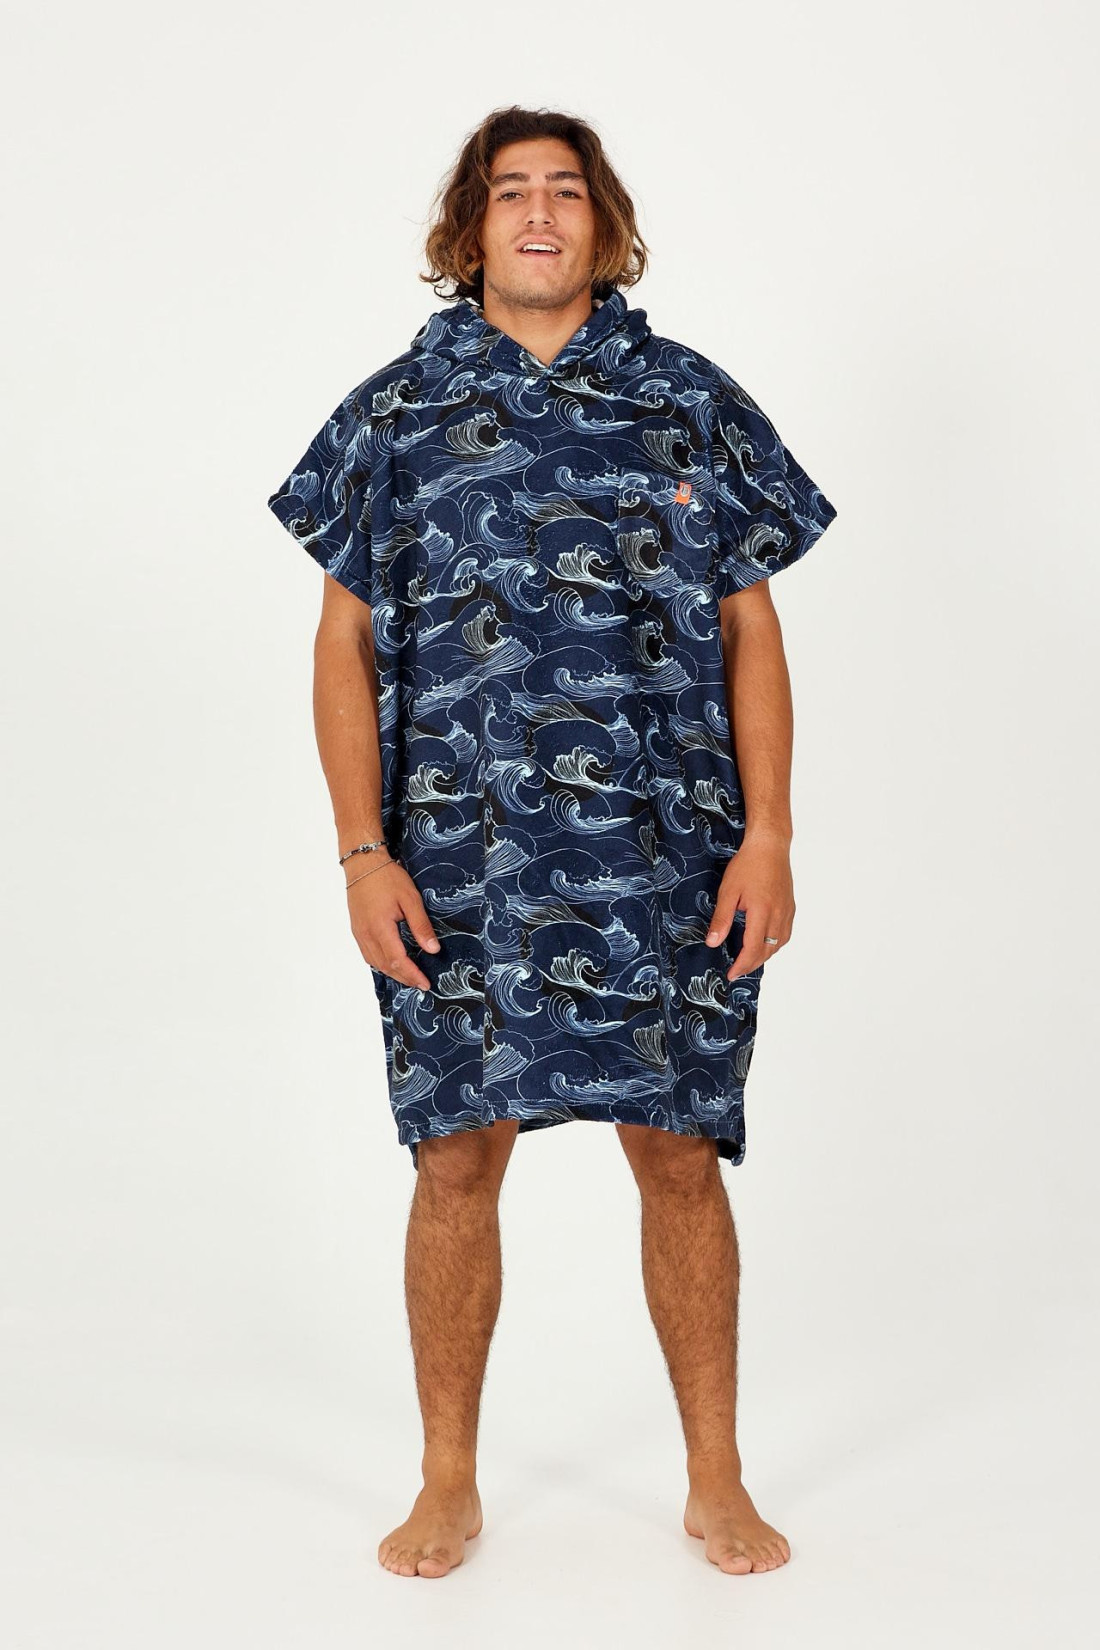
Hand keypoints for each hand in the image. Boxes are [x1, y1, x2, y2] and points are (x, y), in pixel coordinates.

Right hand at [346, 857, 440, 991]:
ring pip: (375, 962)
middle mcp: (366, 934)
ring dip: (392, 973)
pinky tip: (391, 963)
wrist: (362, 864)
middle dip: (404, 978)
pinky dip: (381, 964)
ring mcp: (359, 933)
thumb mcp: (410, 899)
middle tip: (420, 984)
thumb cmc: (386, 877)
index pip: (397, 961)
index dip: (412, 975)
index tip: (425, 983)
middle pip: (385, 966)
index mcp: (380, 928)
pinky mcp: (357, 930)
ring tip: (409, 977)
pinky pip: (368, 954)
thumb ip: (421, 925)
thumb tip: (433, 949)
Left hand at [704, 830, 794, 979]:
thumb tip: (713, 942)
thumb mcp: (728, 891)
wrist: (770, 845)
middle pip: (767, 951)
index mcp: (762, 912)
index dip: (742, 965)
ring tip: (749, 960)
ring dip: (765, 956)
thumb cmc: (748, 864)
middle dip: (752, 964)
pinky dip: (775, 944)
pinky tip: (765, 943)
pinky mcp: (790, 906)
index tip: (731, 974)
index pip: (753, 949)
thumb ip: (721, 918)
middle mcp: (778, 915)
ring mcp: (787, 911)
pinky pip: (785, 934)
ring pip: (779, 944)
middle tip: (737, 970)